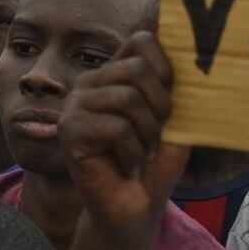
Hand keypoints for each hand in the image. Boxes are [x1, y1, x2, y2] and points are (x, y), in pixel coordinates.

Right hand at [60, 31, 189, 249]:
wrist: (130, 207)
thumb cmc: (149, 163)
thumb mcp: (169, 120)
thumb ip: (169, 87)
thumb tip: (179, 58)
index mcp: (111, 74)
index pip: (140, 41)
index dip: (165, 69)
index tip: (168, 104)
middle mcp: (88, 83)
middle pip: (137, 69)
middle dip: (160, 107)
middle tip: (153, 136)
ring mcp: (74, 106)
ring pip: (128, 98)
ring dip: (146, 133)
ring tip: (138, 151)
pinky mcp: (69, 131)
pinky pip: (116, 128)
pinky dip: (132, 152)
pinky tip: (122, 164)